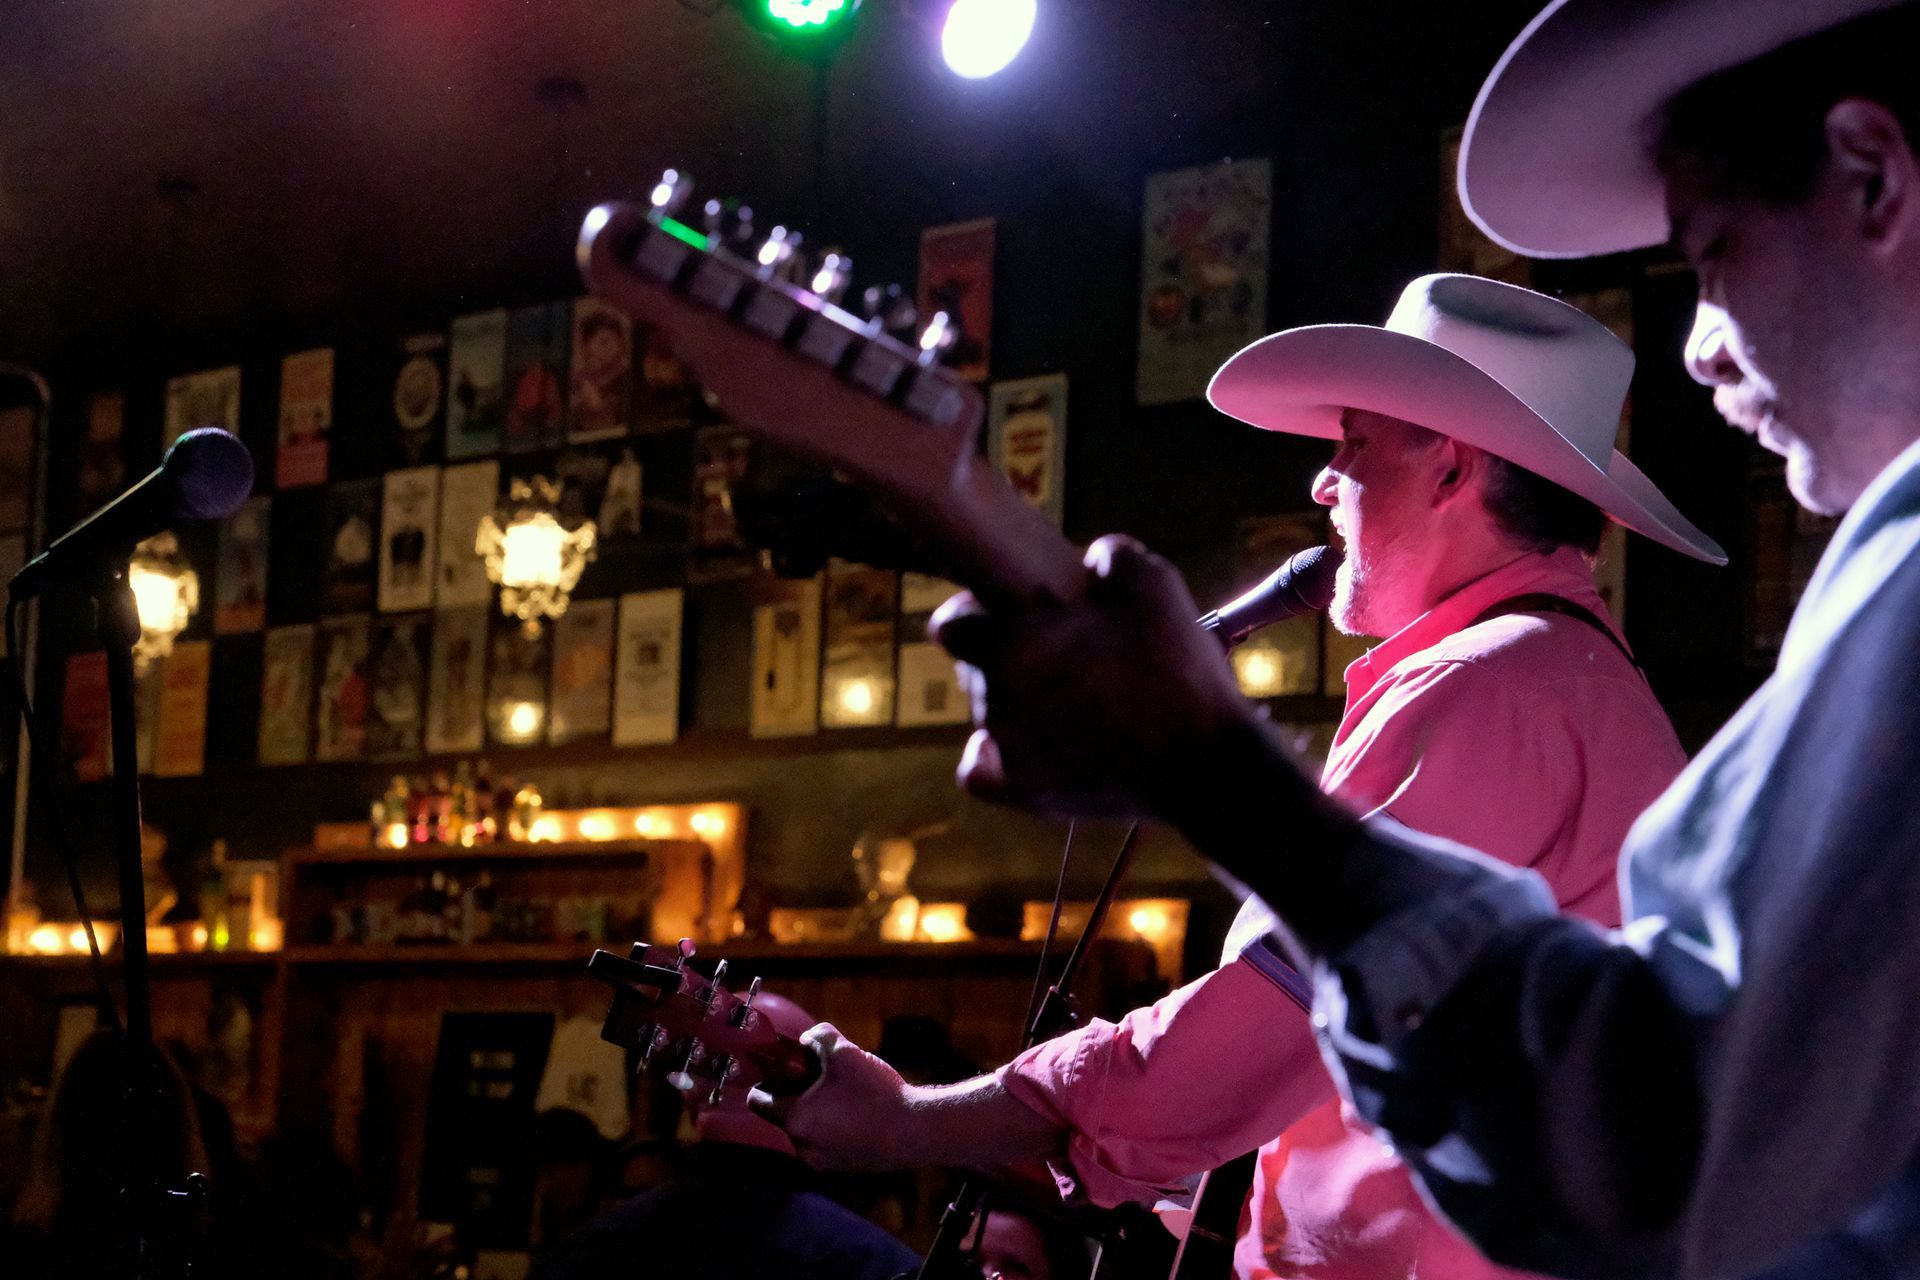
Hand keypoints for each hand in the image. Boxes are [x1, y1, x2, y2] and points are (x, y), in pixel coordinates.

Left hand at [755, 1023, 916, 1170]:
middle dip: (799, 1092)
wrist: (916, 1131)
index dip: (767, 1079)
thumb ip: (818, 1038)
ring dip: (819, 1109)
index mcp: (794, 1120)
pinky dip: (836, 1126)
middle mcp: (802, 1146)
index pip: (758, 1100)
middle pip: (785, 1113)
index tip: (785, 1067)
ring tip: (849, 1093)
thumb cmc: (875, 1093)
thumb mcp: (845, 1052)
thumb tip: (807, 1041)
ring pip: (809, 1127)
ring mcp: (823, 1160)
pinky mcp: (844, 1166)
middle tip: (826, 1076)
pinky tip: (862, 1111)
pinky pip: (828, 1141)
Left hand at [932, 535, 1274, 821]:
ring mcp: (1007, 751)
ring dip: (1017, 700)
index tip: (1011, 611)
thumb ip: (1109, 557)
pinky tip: (1026, 743)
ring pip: (989, 712)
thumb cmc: (1175, 670)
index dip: (976, 612)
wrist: (1203, 762)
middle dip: (1008, 655)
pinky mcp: (1026, 793)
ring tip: (1075, 698)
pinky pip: (980, 771)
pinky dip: (993, 758)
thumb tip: (1090, 561)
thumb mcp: (1153, 584)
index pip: (952, 625)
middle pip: (976, 668)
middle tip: (1064, 653)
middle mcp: (996, 699)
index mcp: (1013, 646)